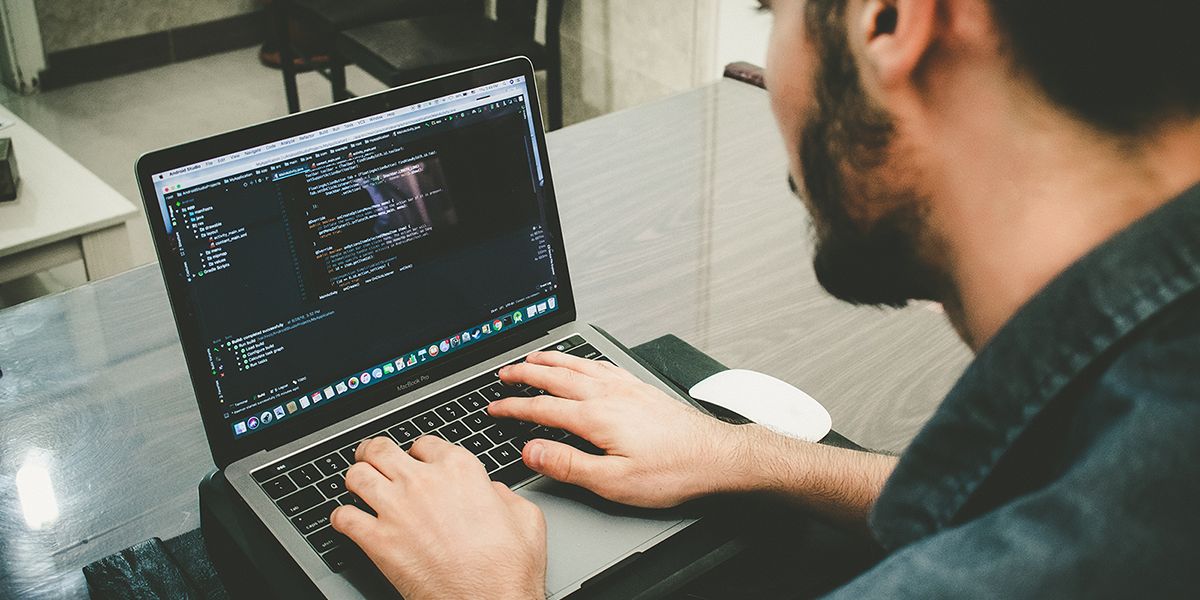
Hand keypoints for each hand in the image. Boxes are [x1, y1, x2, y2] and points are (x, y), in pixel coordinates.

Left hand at [330, 436, 545, 599]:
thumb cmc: (509, 567)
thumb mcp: (525, 516)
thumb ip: (502, 493)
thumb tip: (490, 491)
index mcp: (460, 470)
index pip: (425, 443)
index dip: (419, 452)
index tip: (417, 460)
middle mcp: (423, 482)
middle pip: (381, 450)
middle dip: (374, 452)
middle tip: (372, 458)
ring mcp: (396, 509)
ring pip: (356, 475)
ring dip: (355, 478)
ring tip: (358, 485)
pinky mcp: (378, 541)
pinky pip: (343, 517)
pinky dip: (341, 518)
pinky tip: (348, 521)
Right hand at [488, 351, 744, 507]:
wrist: (717, 457)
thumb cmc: (672, 472)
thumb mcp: (614, 482)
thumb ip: (569, 465)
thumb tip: (532, 451)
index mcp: (597, 417)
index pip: (542, 408)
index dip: (514, 408)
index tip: (494, 407)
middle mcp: (609, 395)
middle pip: (556, 377)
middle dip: (526, 374)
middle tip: (503, 373)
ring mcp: (626, 388)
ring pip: (579, 366)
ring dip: (551, 360)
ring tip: (533, 357)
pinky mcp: (641, 389)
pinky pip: (602, 365)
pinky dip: (582, 360)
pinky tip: (581, 362)